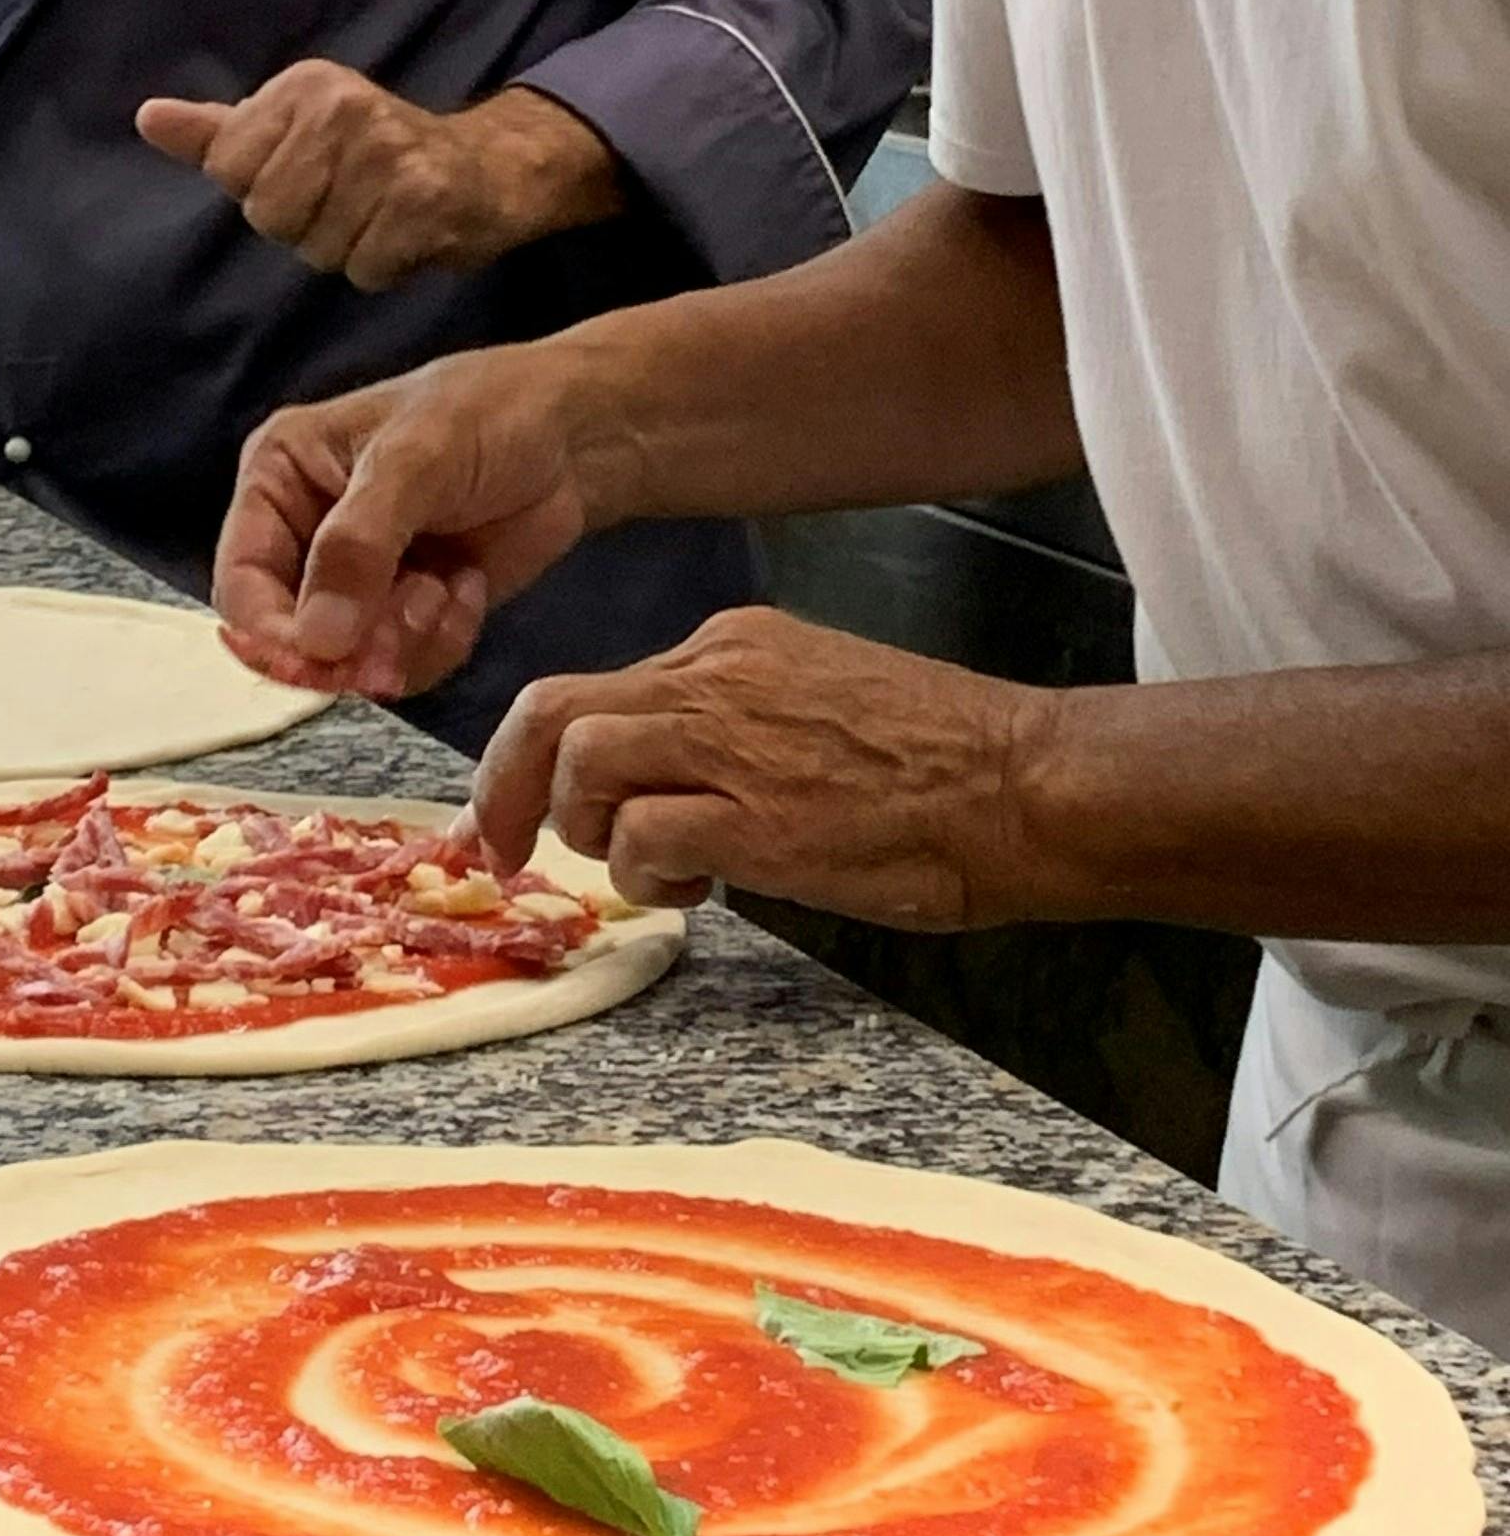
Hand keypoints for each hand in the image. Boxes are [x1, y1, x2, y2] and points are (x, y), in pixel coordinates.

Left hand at [137, 65, 621, 291]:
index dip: (264, 192)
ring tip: (378, 219)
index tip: (310, 177)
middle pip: (269, 216)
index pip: (229, 170)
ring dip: (346, 250)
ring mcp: (386, 153)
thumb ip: (219, 133)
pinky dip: (383, 268)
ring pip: (317, 249)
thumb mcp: (294, 129)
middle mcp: (344, 108)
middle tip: (348, 204)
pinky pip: (364, 269)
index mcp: (304, 87)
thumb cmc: (377, 155)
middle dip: (304, 227)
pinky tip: (405, 237)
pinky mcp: (422, 200)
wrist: (485, 171)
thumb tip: (147, 119)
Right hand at [214, 341, 636, 697]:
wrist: (574, 438)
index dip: (275, 635)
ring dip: (404, 640)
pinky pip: (405, 663)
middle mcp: (307, 533)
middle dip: (351, 647)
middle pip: (292, 636)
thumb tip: (315, 639)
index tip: (325, 660)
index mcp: (280, 478)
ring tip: (447, 587)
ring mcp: (360, 578)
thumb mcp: (416, 463)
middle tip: (397, 649)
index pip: (243, 584)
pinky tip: (468, 588)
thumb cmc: (489, 416)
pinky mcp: (409, 610)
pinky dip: (440, 640)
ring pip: (352, 659)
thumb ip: (358, 547)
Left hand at [463, 608, 1055, 925]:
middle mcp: (716, 674)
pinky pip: (642, 836)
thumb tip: (666, 790)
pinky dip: (647, 873)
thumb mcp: (817, 709)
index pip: (597, 689)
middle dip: (509, 788)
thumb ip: (733, 730)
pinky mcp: (753, 815)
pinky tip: (702, 890)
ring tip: (655, 870)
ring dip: (592, 830)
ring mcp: (731, 739)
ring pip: (582, 765)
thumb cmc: (945, 765)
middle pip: (555, 711)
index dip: (539, 757)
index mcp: (733, 645)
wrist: (1028, 786)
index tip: (523, 810)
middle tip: (508, 850)